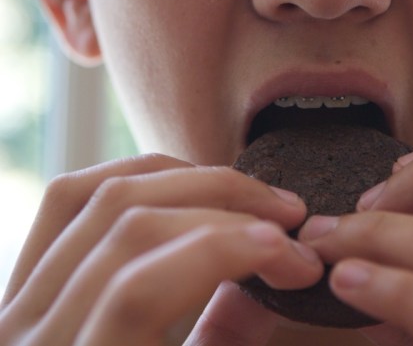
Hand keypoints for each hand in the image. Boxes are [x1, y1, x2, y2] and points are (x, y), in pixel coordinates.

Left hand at [0, 154, 322, 345]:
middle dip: (224, 204)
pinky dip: (138, 175)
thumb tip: (265, 279)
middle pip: (128, 226)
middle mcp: (29, 338)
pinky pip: (70, 197)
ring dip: (190, 180)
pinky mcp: (22, 280)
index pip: (141, 289)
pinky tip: (188, 181)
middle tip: (286, 215)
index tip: (294, 256)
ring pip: (99, 197)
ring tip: (249, 193)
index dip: (227, 252)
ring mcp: (19, 303)